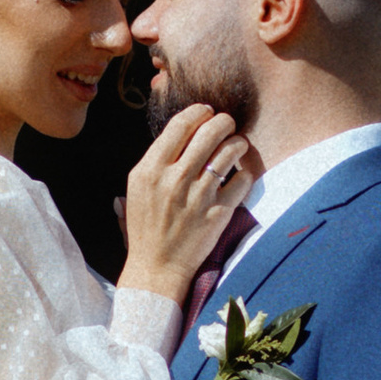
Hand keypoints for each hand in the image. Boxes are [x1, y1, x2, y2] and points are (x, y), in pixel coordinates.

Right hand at [120, 104, 250, 305]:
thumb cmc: (144, 228)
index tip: (206, 111)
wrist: (157, 268)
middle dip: (223, 121)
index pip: (180, 125)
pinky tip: (241, 174)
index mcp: (150, 170)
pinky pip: (242, 180)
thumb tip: (173, 132)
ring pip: (229, 151)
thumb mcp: (135, 190)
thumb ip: (152, 161)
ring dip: (238, 143)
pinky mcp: (218, 213)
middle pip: (209, 131)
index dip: (198, 112)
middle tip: (228, 124)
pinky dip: (245, 173)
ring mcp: (198, 196)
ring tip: (237, 145)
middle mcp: (174, 179)